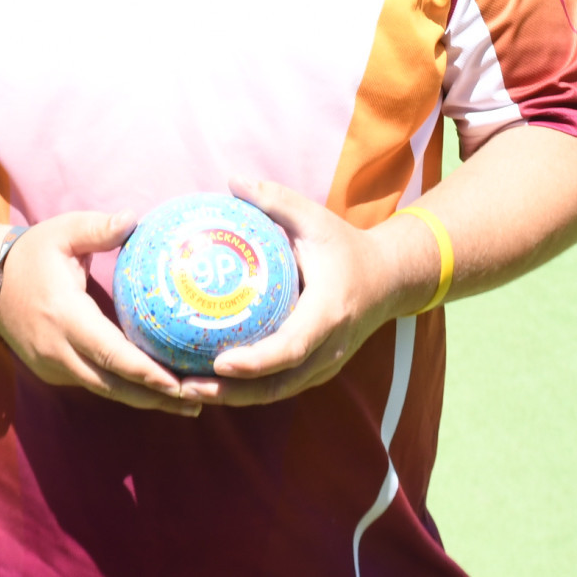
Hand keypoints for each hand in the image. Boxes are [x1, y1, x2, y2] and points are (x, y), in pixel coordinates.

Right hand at [0, 209, 202, 416]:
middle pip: (112, 385)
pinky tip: (154, 391)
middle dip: (155, 397)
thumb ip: (98, 228)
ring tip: (187, 405)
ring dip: (144, 400)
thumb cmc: (31, 254)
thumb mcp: (63, 232)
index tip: (177, 383)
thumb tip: (134, 219)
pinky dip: (124, 390)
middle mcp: (58, 349)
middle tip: (197, 403)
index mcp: (64, 316)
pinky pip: (94, 385)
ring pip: (104, 391)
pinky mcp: (53, 372)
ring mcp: (53, 366)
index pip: (109, 354)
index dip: (144, 372)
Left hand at [184, 178, 435, 407]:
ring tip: (187, 390)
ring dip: (233, 398)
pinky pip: (280, 386)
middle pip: (277, 385)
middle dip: (231, 393)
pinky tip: (210, 382)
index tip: (221, 363)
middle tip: (185, 386)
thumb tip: (231, 179)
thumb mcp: (316, 218)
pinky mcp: (318, 371)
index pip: (292, 347)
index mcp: (329, 312)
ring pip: (276, 392)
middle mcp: (329, 349)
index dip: (257, 361)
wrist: (390, 280)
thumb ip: (276, 200)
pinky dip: (247, 390)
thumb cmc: (347, 247)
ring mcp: (326, 366)